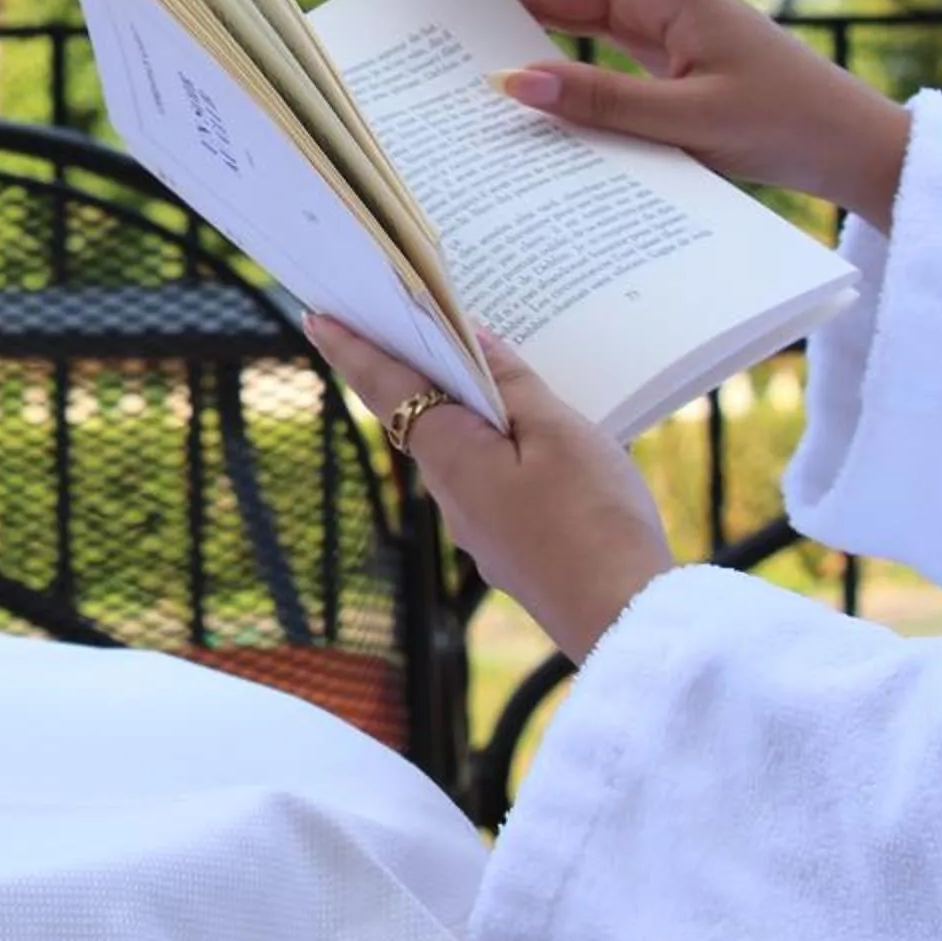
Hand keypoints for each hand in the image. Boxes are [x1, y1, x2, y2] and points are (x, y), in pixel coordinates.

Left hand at [308, 314, 673, 664]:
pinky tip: (528, 441)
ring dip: (462, 412)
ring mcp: (477, 528)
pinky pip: (490, 483)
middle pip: (419, 416)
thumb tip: (474, 340)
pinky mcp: (509, 549)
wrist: (624, 622)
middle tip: (394, 322)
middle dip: (410, 371)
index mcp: (449, 456)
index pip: (384, 387)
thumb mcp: (560, 434)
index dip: (352, 348)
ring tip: (480, 369)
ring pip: (460, 451)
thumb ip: (513, 385)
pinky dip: (495, 449)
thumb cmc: (594, 521)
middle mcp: (449, 494)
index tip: (316, 318)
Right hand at [399, 0, 913, 231]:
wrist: (857, 149)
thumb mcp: (693, 122)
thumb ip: (601, 104)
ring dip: (508, 23)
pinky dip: (545, 55)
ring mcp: (660, 24)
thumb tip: (507, 82)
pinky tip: (510, 80)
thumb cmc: (789, 127)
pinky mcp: (664, 56)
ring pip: (564, 12)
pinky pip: (587, 44)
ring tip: (443, 43)